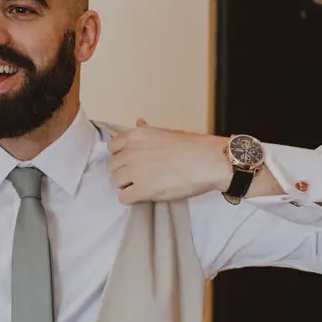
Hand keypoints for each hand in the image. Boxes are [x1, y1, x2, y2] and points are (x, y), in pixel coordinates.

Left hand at [107, 119, 231, 203]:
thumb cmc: (193, 146)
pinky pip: (123, 198)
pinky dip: (131, 199)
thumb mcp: (165, 132)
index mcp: (135, 136)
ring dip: (126, 186)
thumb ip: (146, 131)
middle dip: (122, 172)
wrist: (209, 161)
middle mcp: (131, 152)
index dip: (121, 156)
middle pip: (112, 167)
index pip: (112, 148)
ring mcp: (135, 171)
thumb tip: (138, 122)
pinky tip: (143, 196)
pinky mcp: (142, 190)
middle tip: (138, 176)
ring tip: (142, 186)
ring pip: (115, 183)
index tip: (131, 161)